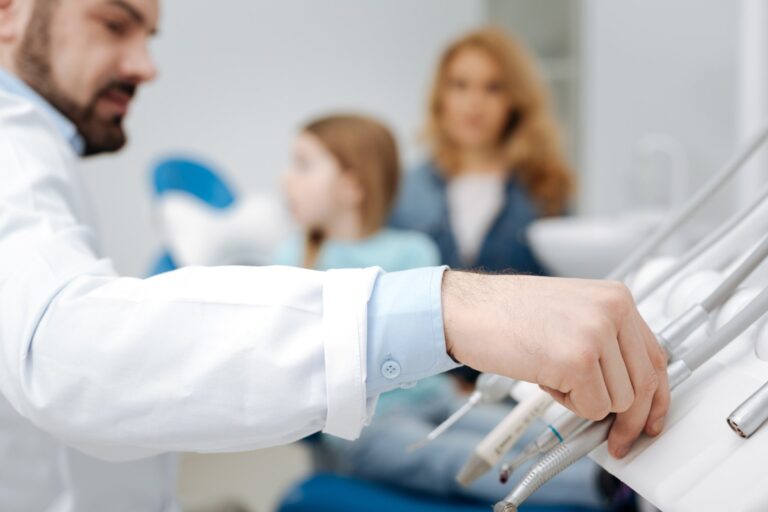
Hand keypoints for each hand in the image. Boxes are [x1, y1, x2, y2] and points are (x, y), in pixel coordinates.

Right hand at [441, 271, 668, 457]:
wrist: (467, 309)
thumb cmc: (508, 313)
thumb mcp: (572, 314)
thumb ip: (607, 342)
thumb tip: (629, 390)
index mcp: (616, 298)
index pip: (656, 356)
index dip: (657, 397)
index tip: (652, 420)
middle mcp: (613, 311)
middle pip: (643, 385)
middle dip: (630, 420)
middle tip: (618, 439)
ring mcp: (596, 334)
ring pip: (617, 402)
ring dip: (585, 401)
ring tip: (553, 373)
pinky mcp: (578, 360)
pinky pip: (590, 408)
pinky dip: (566, 403)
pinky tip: (544, 375)